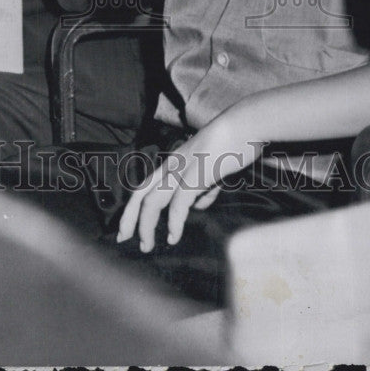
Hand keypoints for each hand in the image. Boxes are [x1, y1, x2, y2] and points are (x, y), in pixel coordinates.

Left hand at [116, 114, 262, 251]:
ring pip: (153, 201)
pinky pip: (179, 203)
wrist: (246, 124)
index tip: (128, 229)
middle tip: (123, 239)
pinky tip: (173, 237)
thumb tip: (198, 206)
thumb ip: (204, 187)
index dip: (134, 207)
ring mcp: (183, 169)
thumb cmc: (232, 143)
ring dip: (146, 226)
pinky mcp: (196, 174)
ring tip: (147, 246)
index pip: (146, 186)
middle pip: (141, 193)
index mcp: (174, 161)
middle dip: (129, 218)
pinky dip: (174, 222)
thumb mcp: (213, 169)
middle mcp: (173, 165)